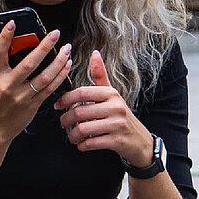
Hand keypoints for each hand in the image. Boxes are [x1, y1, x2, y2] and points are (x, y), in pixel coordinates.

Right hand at [0, 21, 70, 137]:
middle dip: (44, 47)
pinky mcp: (33, 104)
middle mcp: (8, 85)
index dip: (5, 37)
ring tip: (66, 49)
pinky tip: (66, 65)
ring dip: (58, 62)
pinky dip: (60, 76)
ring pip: (44, 76)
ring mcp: (22, 96)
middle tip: (55, 34)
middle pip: (29, 63)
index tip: (13, 23)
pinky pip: (50, 88)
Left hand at [56, 50, 155, 166]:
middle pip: (80, 112)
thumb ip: (100, 76)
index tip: (58, 106)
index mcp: (111, 94)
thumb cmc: (121, 116)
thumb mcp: (112, 95)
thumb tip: (95, 53)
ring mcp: (117, 124)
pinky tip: (82, 144)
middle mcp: (116, 107)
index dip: (65, 99)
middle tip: (62, 124)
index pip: (82, 92)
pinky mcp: (117, 141)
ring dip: (72, 135)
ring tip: (72, 137)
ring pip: (84, 129)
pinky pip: (91, 143)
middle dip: (66, 120)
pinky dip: (82, 145)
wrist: (140, 140)